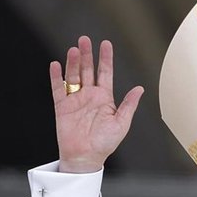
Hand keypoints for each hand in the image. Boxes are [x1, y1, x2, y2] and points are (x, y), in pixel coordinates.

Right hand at [50, 36, 143, 172]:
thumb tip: (140, 89)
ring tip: (73, 50)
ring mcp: (75, 100)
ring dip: (73, 62)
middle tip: (84, 39)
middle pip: (87, 70)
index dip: (105, 58)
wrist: (86, 158)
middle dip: (86, 55)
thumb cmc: (105, 144)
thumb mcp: (121, 124)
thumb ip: (128, 105)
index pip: (105, 73)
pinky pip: (58, 89)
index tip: (105, 44)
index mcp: (104, 98)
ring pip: (73, 76)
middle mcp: (89, 96)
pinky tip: (56, 65)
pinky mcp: (62, 107)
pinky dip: (56, 77)